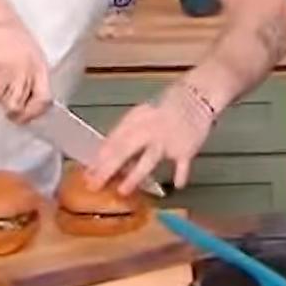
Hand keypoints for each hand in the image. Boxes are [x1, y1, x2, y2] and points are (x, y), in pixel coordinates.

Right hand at [0, 0, 51, 123]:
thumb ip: (29, 78)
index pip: (44, 100)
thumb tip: (24, 106)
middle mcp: (27, 70)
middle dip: (4, 103)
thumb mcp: (27, 55)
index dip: (32, 114)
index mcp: (39, 67)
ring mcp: (9, 70)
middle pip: (16, 105)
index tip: (22, 119)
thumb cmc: (6, 33)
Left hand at [86, 80, 215, 195]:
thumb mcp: (142, 116)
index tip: (87, 173)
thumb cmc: (165, 108)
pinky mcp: (186, 148)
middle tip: (94, 184)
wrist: (198, 95)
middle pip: (125, 150)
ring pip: (149, 158)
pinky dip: (180, 175)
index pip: (113, 140)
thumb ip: (127, 135)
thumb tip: (108, 158)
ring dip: (135, 175)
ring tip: (123, 190)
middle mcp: (149, 129)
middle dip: (108, 168)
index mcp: (136, 119)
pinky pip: (182, 163)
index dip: (99, 158)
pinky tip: (176, 186)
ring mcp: (168, 139)